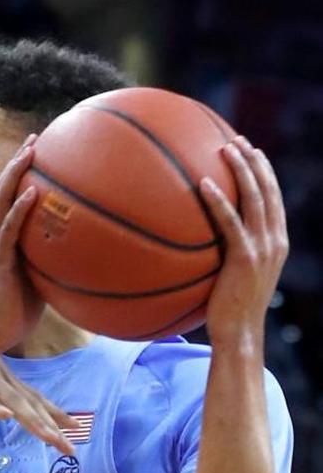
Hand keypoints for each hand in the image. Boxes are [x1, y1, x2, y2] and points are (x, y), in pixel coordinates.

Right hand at [0, 133, 44, 351]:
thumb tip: (99, 243)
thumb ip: (62, 254)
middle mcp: (1, 234)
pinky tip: (34, 191)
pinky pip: (10, 229)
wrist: (2, 330)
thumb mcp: (48, 273)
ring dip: (15, 172)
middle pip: (4, 188)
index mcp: (11, 235)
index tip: (41, 146)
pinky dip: (20, 208)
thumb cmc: (26, 306)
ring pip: (2, 200)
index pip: (13, 194)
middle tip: (35, 137)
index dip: (23, 170)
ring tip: (30, 151)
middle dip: (18, 160)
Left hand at [0, 288, 77, 455]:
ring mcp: (0, 372)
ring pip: (31, 399)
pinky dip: (54, 409)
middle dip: (37, 423)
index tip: (4, 415)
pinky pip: (34, 394)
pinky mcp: (7, 374)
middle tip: (57, 444)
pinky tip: (73, 425)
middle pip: (15, 400)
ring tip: (72, 445)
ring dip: (53, 421)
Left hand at [200, 136, 287, 346]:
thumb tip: (196, 241)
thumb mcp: (232, 276)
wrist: (239, 332)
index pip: (273, 199)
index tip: (250, 151)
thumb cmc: (228, 309)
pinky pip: (231, 223)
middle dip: (254, 161)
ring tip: (225, 149)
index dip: (263, 172)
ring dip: (241, 170)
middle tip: (236, 140)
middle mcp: (274, 240)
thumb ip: (225, 254)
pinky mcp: (245, 258)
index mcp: (275, 242)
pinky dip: (219, 201)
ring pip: (256, 199)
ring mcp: (262, 248)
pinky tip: (204, 184)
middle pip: (268, 191)